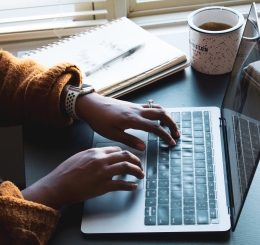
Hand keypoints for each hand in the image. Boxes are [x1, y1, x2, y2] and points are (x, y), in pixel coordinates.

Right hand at [22, 146, 143, 209]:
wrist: (57, 185)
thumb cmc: (65, 172)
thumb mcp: (80, 156)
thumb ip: (94, 155)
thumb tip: (105, 156)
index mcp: (95, 152)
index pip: (117, 149)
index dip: (126, 154)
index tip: (129, 158)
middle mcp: (101, 160)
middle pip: (125, 156)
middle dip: (136, 160)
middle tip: (140, 166)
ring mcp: (102, 173)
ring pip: (126, 167)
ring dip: (137, 171)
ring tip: (141, 175)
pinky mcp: (102, 186)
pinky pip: (121, 184)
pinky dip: (130, 186)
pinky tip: (133, 186)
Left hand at [75, 92, 179, 150]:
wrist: (92, 105)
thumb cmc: (99, 120)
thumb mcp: (112, 134)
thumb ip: (129, 140)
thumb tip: (144, 147)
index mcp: (132, 119)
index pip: (155, 127)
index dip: (165, 135)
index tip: (171, 143)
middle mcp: (137, 110)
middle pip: (161, 113)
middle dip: (172, 123)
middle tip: (176, 134)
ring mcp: (136, 106)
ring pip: (157, 108)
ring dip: (167, 116)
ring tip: (171, 126)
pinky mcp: (133, 105)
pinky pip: (151, 107)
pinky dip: (159, 112)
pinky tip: (158, 119)